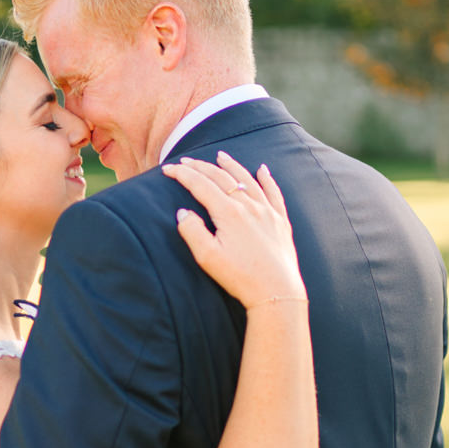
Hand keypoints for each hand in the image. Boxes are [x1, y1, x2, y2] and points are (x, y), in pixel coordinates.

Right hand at [162, 152, 305, 308]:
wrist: (276, 292)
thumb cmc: (240, 277)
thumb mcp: (207, 257)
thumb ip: (192, 231)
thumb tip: (183, 212)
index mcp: (228, 213)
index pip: (201, 185)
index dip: (182, 175)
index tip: (168, 169)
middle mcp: (249, 206)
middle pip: (221, 178)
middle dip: (201, 167)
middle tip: (186, 161)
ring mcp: (267, 212)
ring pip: (247, 180)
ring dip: (231, 166)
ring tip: (221, 156)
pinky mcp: (280, 221)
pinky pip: (273, 192)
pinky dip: (267, 179)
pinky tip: (263, 170)